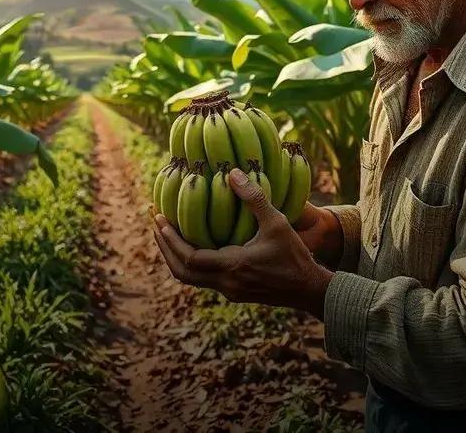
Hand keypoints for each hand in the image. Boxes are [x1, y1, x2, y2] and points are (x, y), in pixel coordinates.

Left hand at [151, 167, 333, 318]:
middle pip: (182, 271)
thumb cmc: (295, 255)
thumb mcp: (277, 222)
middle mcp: (226, 284)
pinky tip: (193, 245)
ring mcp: (229, 291)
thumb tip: (232, 172)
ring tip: (167, 235)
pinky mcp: (234, 293)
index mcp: (233, 266)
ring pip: (191, 278)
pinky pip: (203, 279)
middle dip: (165, 248)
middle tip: (156, 225)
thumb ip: (254, 198)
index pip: (189, 257)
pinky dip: (191, 263)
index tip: (160, 219)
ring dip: (176, 257)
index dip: (170, 239)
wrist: (309, 290)